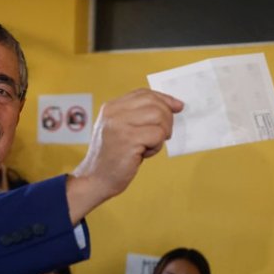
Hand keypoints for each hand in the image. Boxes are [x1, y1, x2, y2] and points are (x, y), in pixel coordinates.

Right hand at [67, 89, 182, 222]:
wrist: (95, 180)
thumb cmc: (112, 157)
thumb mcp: (120, 129)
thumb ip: (139, 115)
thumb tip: (174, 105)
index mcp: (111, 107)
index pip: (144, 93)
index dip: (164, 99)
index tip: (178, 106)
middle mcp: (113, 113)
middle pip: (155, 104)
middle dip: (167, 119)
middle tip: (162, 136)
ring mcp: (120, 125)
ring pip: (159, 117)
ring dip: (161, 134)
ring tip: (148, 146)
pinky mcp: (128, 139)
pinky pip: (158, 135)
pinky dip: (156, 147)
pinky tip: (143, 155)